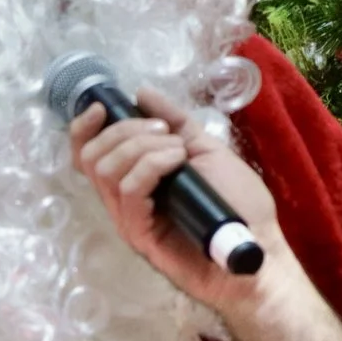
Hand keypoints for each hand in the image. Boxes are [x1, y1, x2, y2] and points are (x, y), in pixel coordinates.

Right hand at [69, 87, 281, 310]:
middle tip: (166, 133)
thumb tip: (142, 93)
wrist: (257, 247)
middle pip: (92, 156)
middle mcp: (124, 199)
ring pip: (106, 170)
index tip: (102, 107)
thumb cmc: (236, 203)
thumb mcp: (206, 149)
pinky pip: (129, 191)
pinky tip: (177, 162)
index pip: (87, 153)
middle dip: (126, 131)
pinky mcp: (140, 234)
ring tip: (178, 151)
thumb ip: (176, 122)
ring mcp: (130, 218)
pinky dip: (151, 165)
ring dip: (143, 146)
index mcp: (134, 178)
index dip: (84, 127)